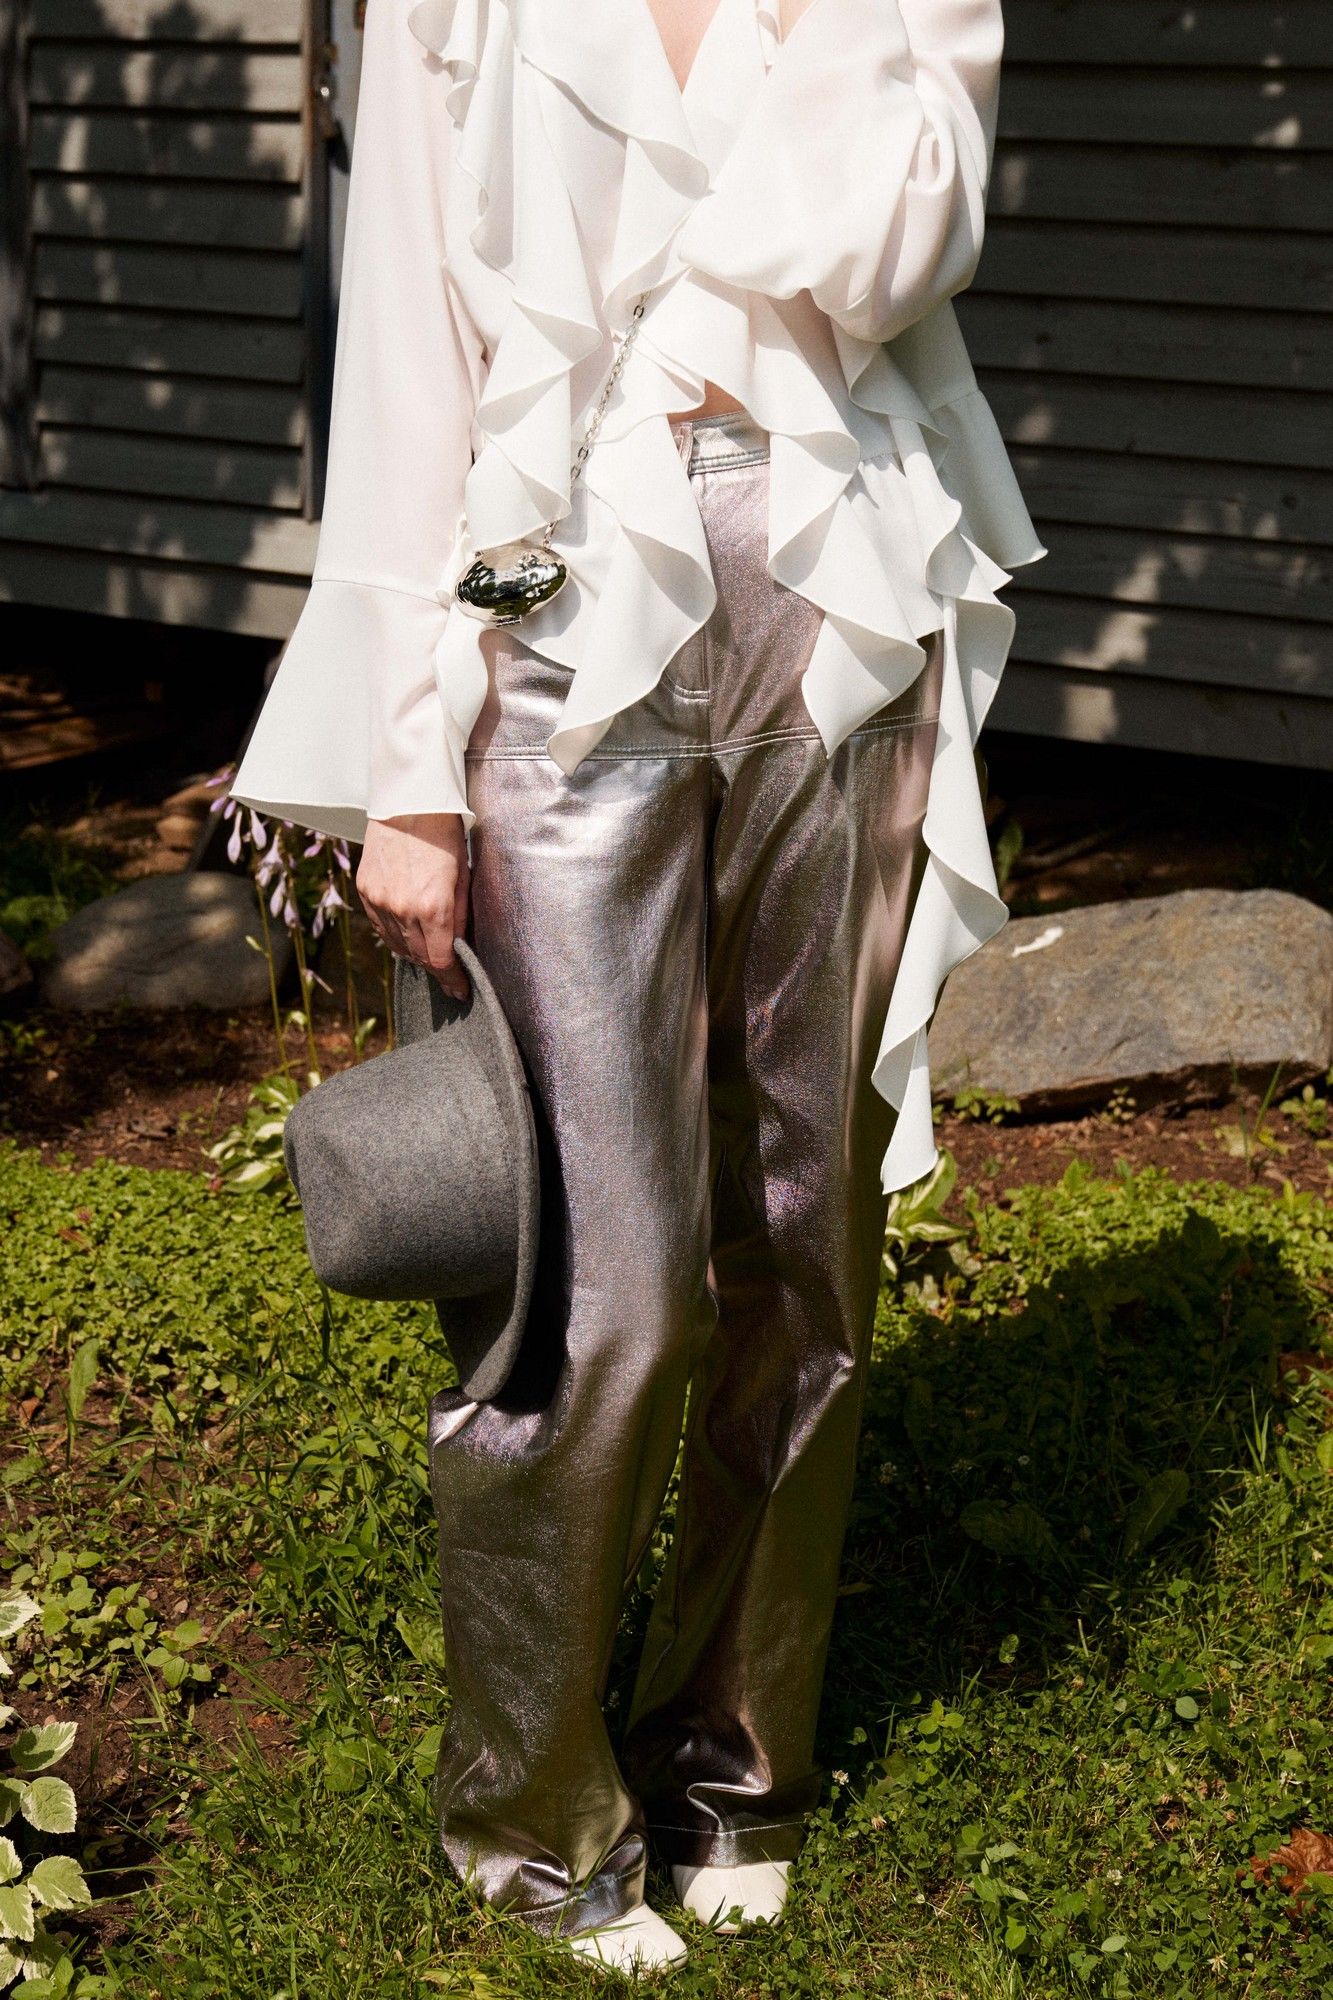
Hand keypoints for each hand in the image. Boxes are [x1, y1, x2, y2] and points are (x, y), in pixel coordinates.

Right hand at [357, 813, 470, 999]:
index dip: (452, 980)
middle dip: (436, 968)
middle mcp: (402, 909)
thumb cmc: (444, 834)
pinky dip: (393, 935)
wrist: (408, 801)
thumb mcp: (464, 876)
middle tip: (449, 973)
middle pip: (418, 957)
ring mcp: (380, 901)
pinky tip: (406, 933)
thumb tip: (460, 946)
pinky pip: (379, 926)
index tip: (460, 990)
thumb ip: (460, 915)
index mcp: (433, 907)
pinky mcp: (366, 891)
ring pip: (396, 945)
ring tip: (429, 953)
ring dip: (414, 953)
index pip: (441, 960)